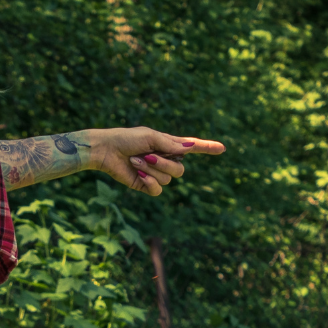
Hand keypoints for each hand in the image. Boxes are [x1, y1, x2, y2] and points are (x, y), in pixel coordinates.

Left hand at [85, 128, 224, 196]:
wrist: (105, 151)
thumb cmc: (126, 139)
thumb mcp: (150, 137)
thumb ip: (170, 144)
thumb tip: (190, 148)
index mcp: (168, 145)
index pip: (192, 147)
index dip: (207, 148)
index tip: (222, 148)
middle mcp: (165, 159)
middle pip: (180, 170)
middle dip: (163, 163)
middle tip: (147, 155)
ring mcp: (156, 173)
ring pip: (168, 179)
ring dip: (151, 169)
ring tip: (135, 160)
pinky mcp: (146, 184)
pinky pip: (158, 189)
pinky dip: (149, 182)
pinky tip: (138, 175)